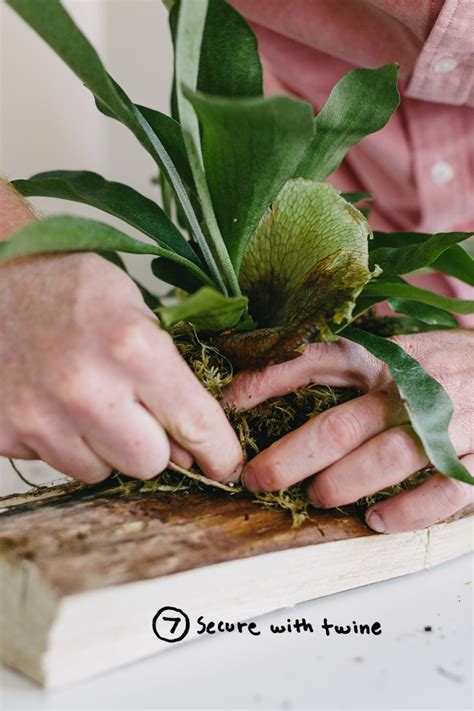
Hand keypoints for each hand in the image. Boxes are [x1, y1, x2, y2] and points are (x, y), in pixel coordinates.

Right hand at [0, 252, 242, 483]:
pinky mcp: (5, 433)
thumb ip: (170, 376)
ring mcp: (40, 416)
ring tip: (86, 400)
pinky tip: (54, 402)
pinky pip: (56, 464)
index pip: (196, 424)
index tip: (226, 466)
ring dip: (103, 446)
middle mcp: (87, 389)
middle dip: (152, 445)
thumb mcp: (138, 311)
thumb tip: (188, 446)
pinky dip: (63, 442)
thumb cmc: (71, 290)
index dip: (220, 453)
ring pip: (100, 471)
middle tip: (135, 411)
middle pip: (148, 463)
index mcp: (133, 349)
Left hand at [224, 330, 473, 531]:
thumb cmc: (447, 363)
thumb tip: (277, 366)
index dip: (269, 380)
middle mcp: (412, 389)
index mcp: (386, 357)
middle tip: (257, 479)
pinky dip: (406, 511)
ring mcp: (448, 425)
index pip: (318, 360)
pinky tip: (376, 521)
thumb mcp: (400, 347)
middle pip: (341, 425)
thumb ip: (351, 360)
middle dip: (291, 457)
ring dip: (342, 485)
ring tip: (316, 499)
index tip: (229, 402)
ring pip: (385, 460)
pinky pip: (441, 493)